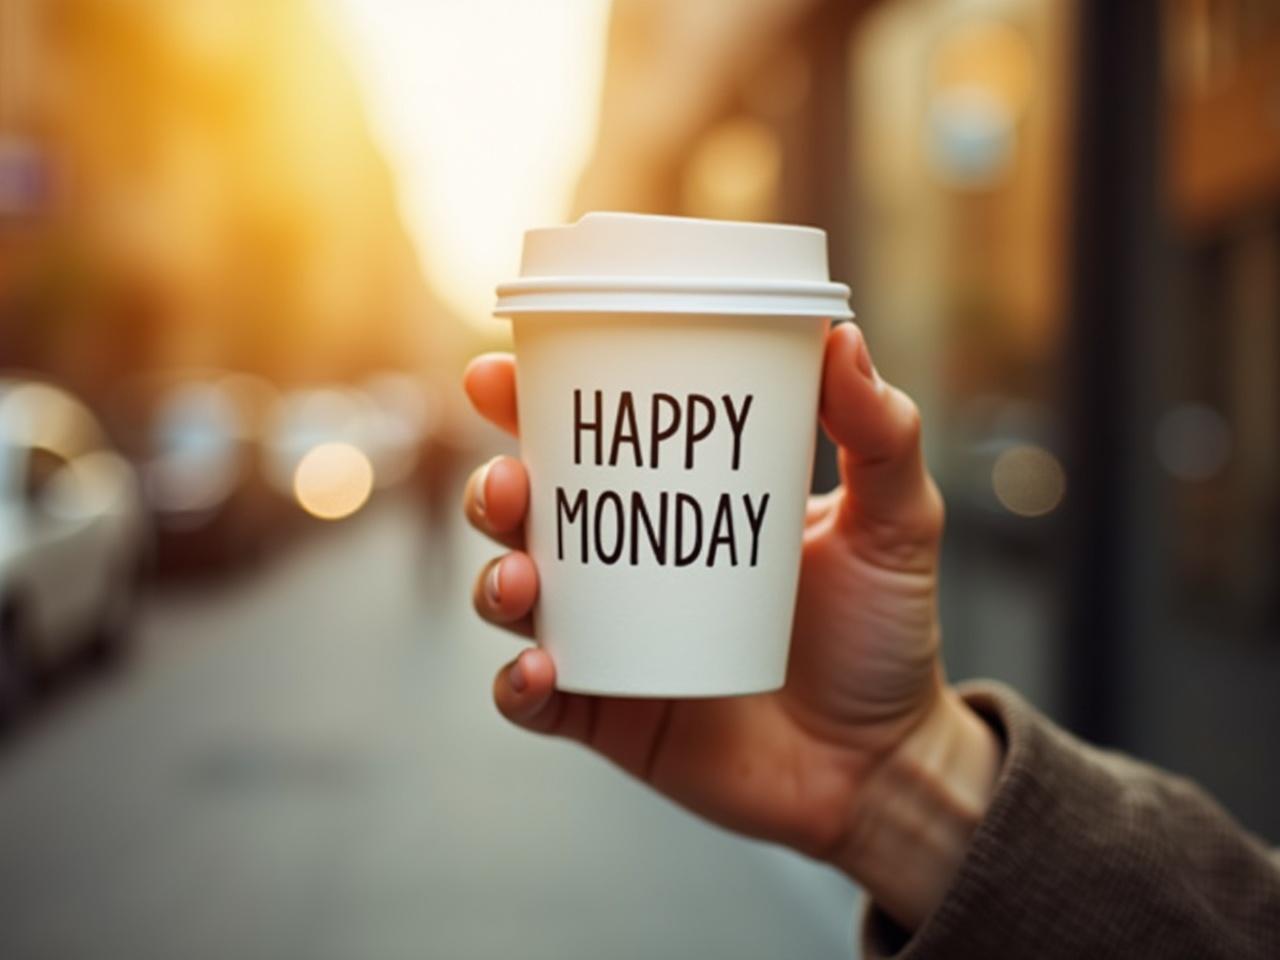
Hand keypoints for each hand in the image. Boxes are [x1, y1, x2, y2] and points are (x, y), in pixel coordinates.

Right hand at [462, 323, 1000, 929]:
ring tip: (521, 575)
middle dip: (495, 487)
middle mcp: (629, 565)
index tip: (498, 373)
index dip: (529, 402)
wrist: (885, 762)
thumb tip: (843, 337)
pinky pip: (535, 701)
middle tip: (511, 479)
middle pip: (529, 512)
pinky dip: (518, 685)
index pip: (589, 439)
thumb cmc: (884, 633)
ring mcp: (612, 642)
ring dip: (496, 578)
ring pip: (516, 598)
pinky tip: (539, 668)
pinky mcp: (607, 714)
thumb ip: (881, 433)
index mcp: (678, 502)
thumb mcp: (894, 521)